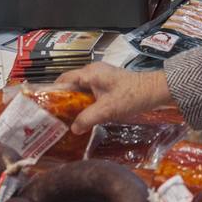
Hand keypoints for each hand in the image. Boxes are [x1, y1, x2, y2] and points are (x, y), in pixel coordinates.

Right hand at [55, 64, 174, 133]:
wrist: (156, 91)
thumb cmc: (131, 96)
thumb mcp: (107, 110)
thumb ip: (88, 119)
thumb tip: (73, 129)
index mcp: (90, 73)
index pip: (63, 79)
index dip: (53, 92)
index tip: (45, 107)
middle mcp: (93, 72)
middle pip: (71, 85)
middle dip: (63, 101)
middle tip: (55, 118)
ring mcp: (101, 78)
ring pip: (81, 91)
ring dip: (75, 104)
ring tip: (66, 120)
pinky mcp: (108, 85)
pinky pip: (91, 94)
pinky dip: (85, 104)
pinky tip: (84, 118)